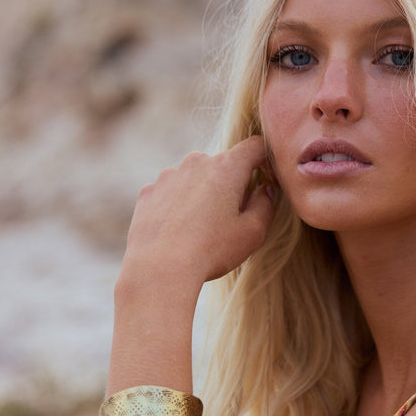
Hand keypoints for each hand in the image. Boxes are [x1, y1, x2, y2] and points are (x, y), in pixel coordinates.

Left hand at [120, 137, 275, 294]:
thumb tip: (265, 190)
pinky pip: (171, 191)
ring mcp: (169, 175)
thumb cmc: (211, 251)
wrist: (159, 269)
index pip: (254, 146)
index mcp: (226, 168)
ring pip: (195, 177)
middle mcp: (196, 162)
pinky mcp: (149, 191)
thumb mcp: (253, 233)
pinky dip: (179, 205)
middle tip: (232, 216)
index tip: (266, 181)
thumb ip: (266, 205)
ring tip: (202, 229)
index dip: (266, 160)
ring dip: (204, 194)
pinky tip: (179, 231)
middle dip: (232, 183)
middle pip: (222, 164)